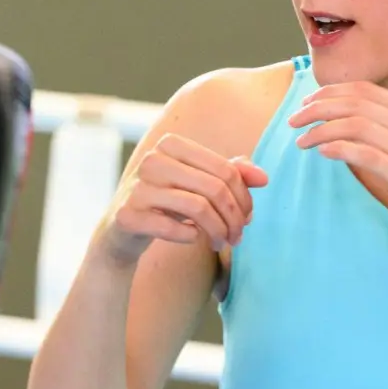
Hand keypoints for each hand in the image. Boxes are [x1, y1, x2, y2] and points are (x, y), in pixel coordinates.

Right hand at [101, 134, 268, 263]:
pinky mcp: (128, 215)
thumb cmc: (167, 203)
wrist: (123, 229)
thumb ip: (230, 176)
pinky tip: (192, 238)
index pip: (225, 170)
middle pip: (215, 189)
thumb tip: (264, 178)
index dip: (244, 198)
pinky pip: (174, 228)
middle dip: (234, 218)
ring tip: (220, 243)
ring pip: (198, 208)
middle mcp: (153, 160)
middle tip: (237, 237)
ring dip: (217, 232)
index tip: (247, 218)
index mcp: (172, 144)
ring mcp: (138, 187)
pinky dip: (190, 237)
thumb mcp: (198, 185)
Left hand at [289, 82, 387, 259]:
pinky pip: (370, 156)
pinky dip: (341, 150)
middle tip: (293, 122)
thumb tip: (335, 116)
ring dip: (323, 130)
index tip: (305, 104)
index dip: (329, 92)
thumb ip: (379, 129)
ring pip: (359, 126)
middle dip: (319, 109)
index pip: (364, 89)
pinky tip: (322, 152)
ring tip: (301, 141)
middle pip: (357, 104)